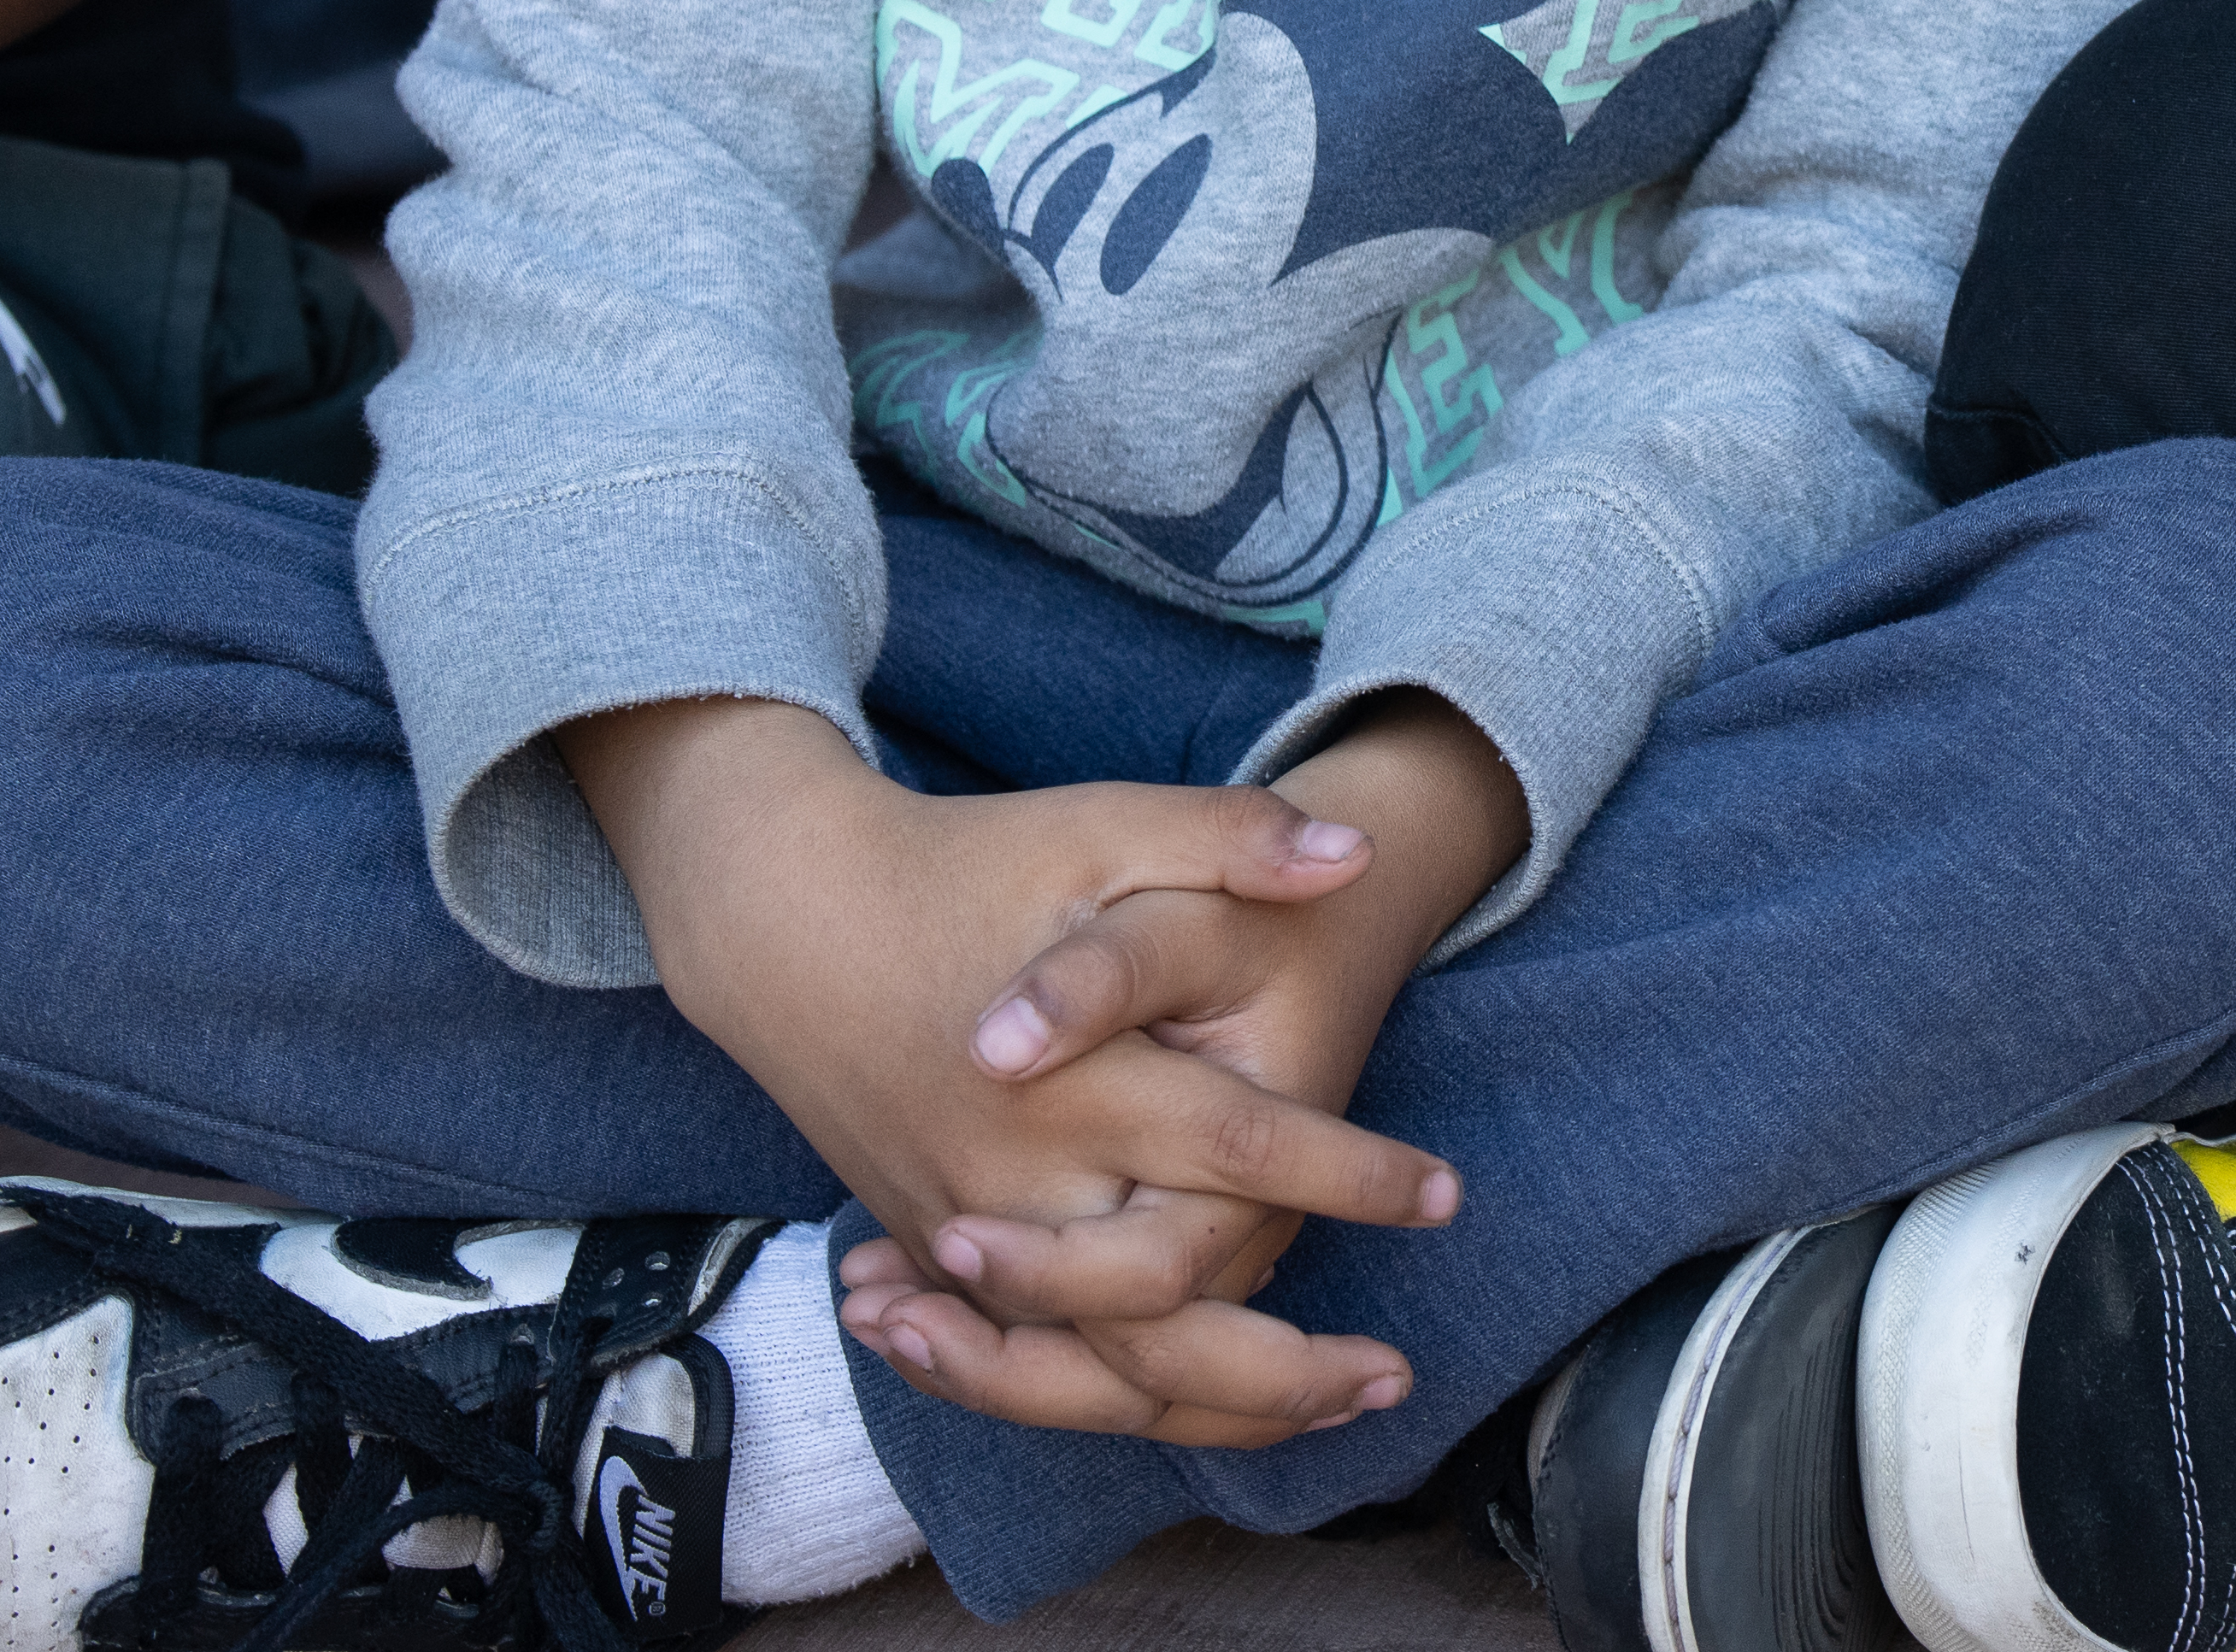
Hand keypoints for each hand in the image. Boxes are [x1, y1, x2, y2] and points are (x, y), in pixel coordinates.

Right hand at [567, 702, 1465, 1450]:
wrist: (790, 920)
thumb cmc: (968, 864)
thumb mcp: (1104, 824)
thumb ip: (1231, 838)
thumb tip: (1359, 855)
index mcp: (1078, 1079)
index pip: (1245, 1152)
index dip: (1357, 1176)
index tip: (1445, 1194)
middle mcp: (1018, 1180)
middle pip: (1165, 1309)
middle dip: (1288, 1360)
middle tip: (1395, 1373)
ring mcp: (966, 1232)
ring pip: (1093, 1375)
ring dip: (1215, 1411)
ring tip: (1328, 1411)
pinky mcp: (936, 1253)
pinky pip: (1027, 1370)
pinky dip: (1111, 1404)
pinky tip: (1208, 1409)